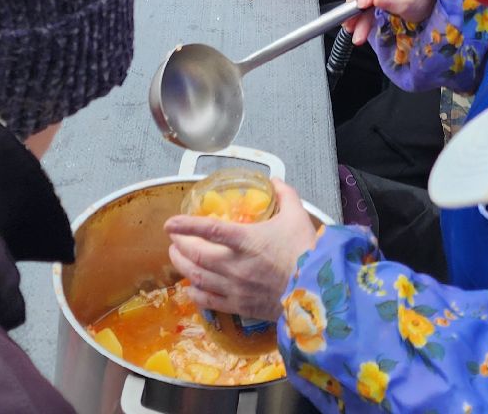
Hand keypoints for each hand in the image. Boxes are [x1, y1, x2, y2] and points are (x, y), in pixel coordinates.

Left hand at [166, 181, 318, 320]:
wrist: (317, 291)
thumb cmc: (306, 253)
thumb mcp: (297, 216)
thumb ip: (285, 195)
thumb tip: (275, 182)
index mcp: (246, 240)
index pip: (209, 230)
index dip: (186, 225)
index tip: (170, 223)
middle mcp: (235, 265)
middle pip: (195, 255)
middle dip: (179, 246)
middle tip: (174, 239)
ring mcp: (234, 287)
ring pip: (197, 277)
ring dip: (182, 266)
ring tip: (177, 257)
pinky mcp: (239, 306)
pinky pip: (208, 301)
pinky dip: (196, 293)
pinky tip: (192, 287)